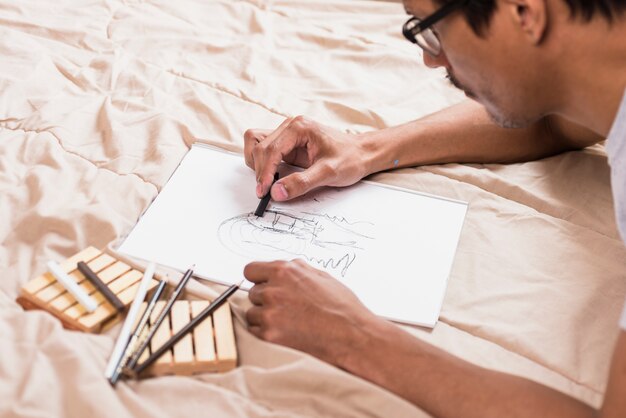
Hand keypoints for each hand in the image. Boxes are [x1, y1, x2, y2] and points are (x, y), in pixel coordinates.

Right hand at [244, 116, 369, 200]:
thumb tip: (277, 192)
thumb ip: (301, 183)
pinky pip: (265, 150)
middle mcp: (290, 126)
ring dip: (257, 164)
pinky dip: (263, 163)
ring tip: (268, 182)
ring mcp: (287, 134)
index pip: (270, 149)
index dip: (264, 172)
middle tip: (266, 192)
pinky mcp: (288, 144)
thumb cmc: (350, 159)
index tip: (264, 191)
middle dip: (260, 170)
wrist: (362, 154)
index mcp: (299, 127)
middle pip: (259, 146)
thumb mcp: (328, 173)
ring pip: (256, 144)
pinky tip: (272, 176)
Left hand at [244, 259, 379, 365]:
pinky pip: (254, 330)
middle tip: (286, 307)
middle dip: (265, 299)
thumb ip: (297, 270)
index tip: (263, 284)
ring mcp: (270, 313)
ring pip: (252, 312)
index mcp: (285, 271)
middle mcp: (274, 289)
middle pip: (252, 292)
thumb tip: (283, 268)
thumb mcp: (321, 276)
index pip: (250, 270)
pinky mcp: (269, 334)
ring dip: (264, 316)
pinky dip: (265, 331)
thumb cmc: (341, 307)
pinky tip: (285, 331)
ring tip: (287, 321)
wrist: (351, 335)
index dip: (258, 278)